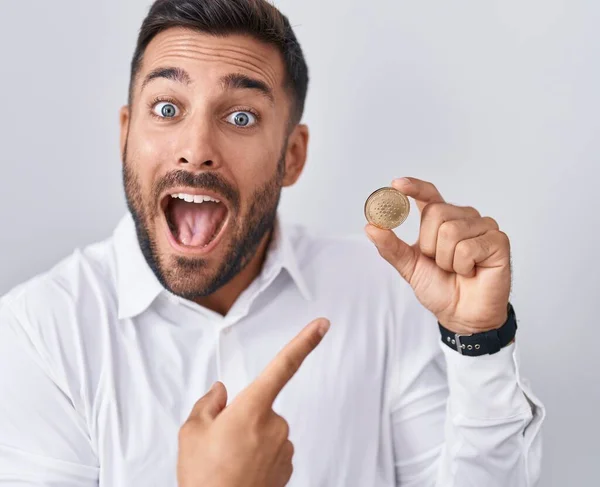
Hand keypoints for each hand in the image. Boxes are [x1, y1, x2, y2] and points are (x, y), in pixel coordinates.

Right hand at [177, 317, 330, 486]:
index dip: (304, 342)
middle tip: (221, 443)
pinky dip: (259, 455)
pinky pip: (273, 449)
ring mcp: (284, 447)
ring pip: (266, 429)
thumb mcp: (192, 432)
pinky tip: (241, 470)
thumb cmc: (205, 478)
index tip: (322, 324)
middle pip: (260, 406)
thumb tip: (220, 392)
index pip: (283, 366)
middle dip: (243, 417)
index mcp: (252, 408)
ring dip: (250, 438)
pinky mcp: (288, 466)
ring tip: (228, 462)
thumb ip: (208, 404)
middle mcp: (275, 424)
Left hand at [365, 177, 510, 333]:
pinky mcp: (498, 240)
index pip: (429, 194)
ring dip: (446, 259)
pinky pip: (468, 247)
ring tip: (457, 269)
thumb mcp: (409, 266)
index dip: (414, 187)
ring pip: (451, 231)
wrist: (462, 315)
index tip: (396, 185)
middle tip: (440, 263)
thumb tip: (370, 226)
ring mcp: (483, 226)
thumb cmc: (440, 288)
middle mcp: (463, 217)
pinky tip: (471, 271)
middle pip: (436, 213)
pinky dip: (462, 266)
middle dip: (429, 245)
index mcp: (442, 219)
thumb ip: (391, 246)